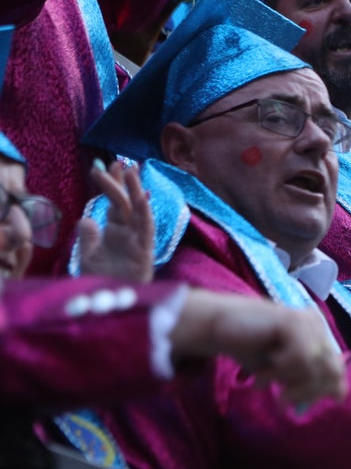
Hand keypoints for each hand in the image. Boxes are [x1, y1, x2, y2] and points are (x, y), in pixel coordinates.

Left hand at [76, 160, 153, 281]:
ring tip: (132, 171)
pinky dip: (145, 214)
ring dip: (136, 191)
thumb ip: (88, 238)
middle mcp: (128, 233)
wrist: (109, 306)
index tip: (104, 166)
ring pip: (138, 211)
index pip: (114, 203)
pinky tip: (142, 198)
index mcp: (115, 232)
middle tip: (118, 162)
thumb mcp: (88, 257)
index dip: (111, 185)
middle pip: (126, 203)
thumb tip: (86, 219)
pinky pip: (146, 230)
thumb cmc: (101, 282)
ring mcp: (137, 241)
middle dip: (122, 182)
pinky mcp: (144, 252)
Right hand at [171, 291, 347, 407]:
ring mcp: (308, 321)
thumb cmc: (252, 350)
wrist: (219, 328)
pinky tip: (261, 374)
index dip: (322, 392)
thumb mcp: (285, 372)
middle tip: (282, 399)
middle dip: (307, 392)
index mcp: (320, 336)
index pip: (338, 371)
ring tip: (263, 381)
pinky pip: (300, 358)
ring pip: (315, 367)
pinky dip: (279, 372)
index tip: (297, 402)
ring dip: (286, 382)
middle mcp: (318, 326)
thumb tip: (341, 396)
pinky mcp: (293, 320)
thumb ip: (311, 380)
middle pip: (332, 371)